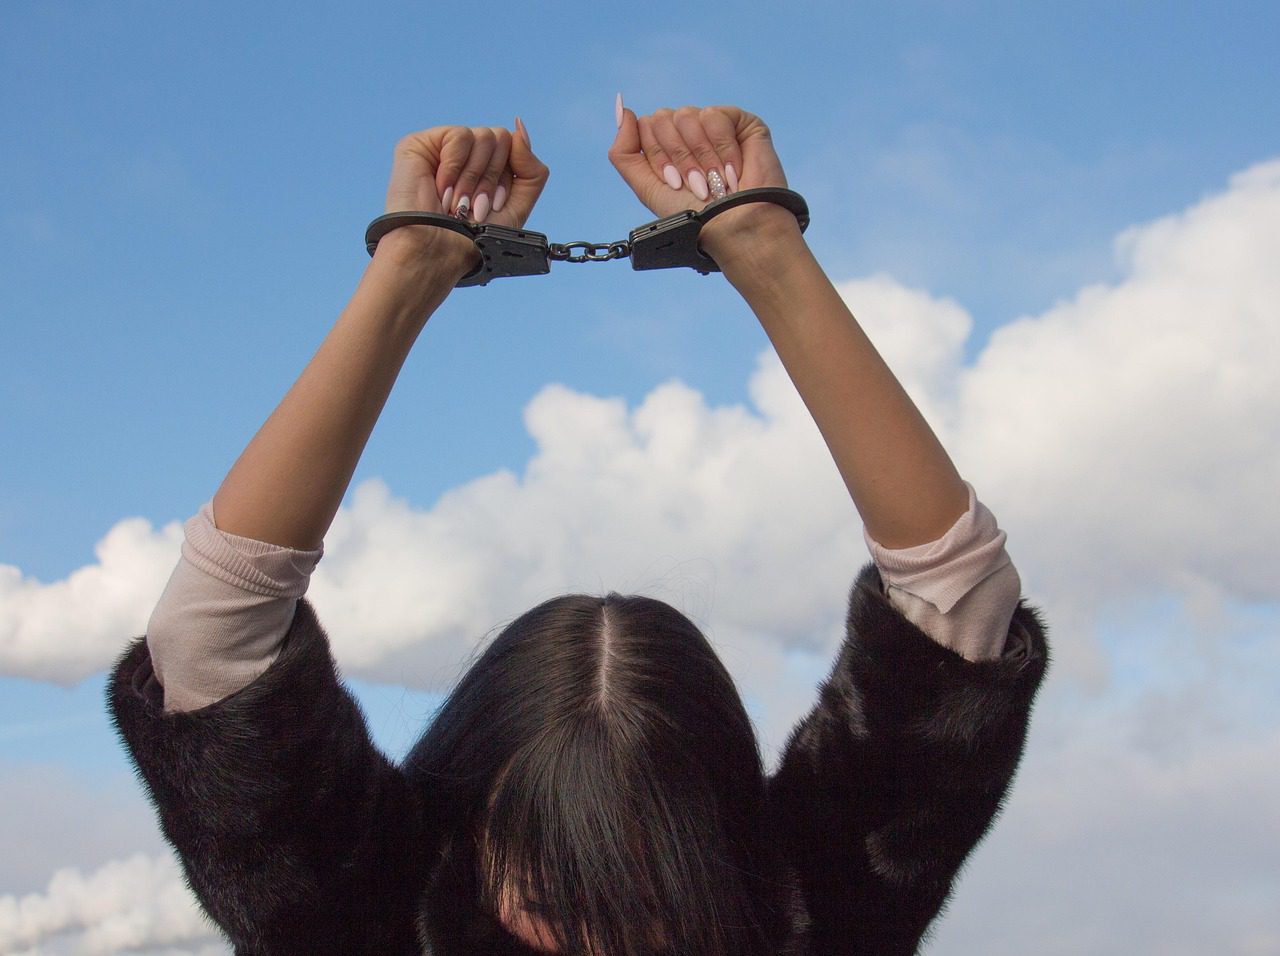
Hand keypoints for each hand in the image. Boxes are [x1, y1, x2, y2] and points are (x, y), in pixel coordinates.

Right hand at [381, 119, 549, 268]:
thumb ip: (532, 171)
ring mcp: (443, 148)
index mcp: (486, 169)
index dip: (507, 180)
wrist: (438, 251)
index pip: (514, 149)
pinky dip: (455, 167)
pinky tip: (442, 189)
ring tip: (457, 203)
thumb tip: (520, 128)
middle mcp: (466, 156)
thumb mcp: (517, 208)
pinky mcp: (421, 144)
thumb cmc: (472, 238)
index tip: (492, 206)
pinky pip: (460, 135)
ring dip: (474, 177)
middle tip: (472, 206)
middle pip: (501, 138)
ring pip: (484, 136)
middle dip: (492, 178)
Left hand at [608, 102, 799, 264]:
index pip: (646, 126)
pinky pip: (714, 115)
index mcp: (666, 149)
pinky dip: (721, 146)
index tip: (675, 183)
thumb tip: (622, 106)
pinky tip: (732, 170)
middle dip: (678, 156)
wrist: (734, 226)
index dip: (658, 156)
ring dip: (700, 155)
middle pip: (663, 118)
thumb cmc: (695, 215)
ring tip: (716, 181)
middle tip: (697, 184)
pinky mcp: (740, 123)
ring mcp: (713, 127)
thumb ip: (623, 151)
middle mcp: (687, 134)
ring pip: (687, 115)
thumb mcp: (647, 188)